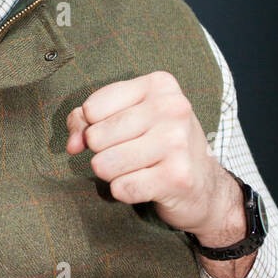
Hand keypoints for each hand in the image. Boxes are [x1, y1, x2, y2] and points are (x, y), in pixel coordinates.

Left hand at [65, 70, 237, 241]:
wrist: (205, 186)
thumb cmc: (159, 146)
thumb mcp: (127, 119)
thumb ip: (86, 121)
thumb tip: (72, 145)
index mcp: (158, 85)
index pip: (92, 108)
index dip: (91, 128)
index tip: (113, 135)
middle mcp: (172, 107)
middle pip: (96, 137)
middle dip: (102, 153)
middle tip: (129, 155)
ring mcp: (177, 142)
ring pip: (104, 164)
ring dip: (112, 174)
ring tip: (137, 169)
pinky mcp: (177, 177)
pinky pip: (121, 188)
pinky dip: (125, 191)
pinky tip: (146, 185)